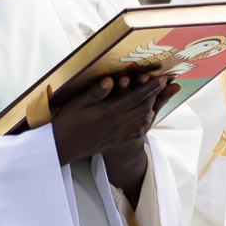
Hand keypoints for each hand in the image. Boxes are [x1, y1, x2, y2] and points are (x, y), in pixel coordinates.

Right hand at [50, 72, 174, 194]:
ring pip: (142, 120)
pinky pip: (136, 132)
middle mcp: (118, 123)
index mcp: (110, 112)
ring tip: (157, 98)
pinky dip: (145, 123)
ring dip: (152, 108)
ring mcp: (118, 133)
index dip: (151, 87)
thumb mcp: (78, 103)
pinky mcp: (116, 140)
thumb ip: (96, 92)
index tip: (162, 78)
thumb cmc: (67, 122)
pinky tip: (146, 118)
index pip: (136, 97)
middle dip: (155, 95)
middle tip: (163, 84)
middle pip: (144, 108)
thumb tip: (111, 79)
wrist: (62, 147)